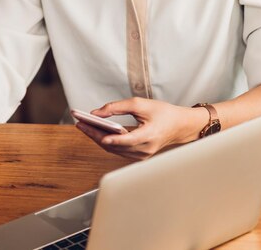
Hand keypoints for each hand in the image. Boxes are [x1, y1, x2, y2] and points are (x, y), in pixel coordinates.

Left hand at [75, 97, 205, 159]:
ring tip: (83, 126)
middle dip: (95, 135)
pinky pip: (118, 151)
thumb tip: (96, 113)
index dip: (113, 138)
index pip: (128, 140)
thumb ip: (117, 107)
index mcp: (149, 136)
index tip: (99, 134)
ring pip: (114, 150)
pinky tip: (96, 132)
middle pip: (115, 146)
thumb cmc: (163, 113)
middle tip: (80, 123)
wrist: (179, 126)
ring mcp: (142, 155)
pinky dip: (106, 142)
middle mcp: (145, 149)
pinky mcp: (139, 156)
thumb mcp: (141, 104)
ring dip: (97, 138)